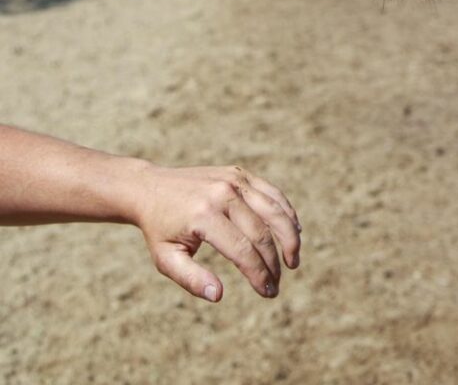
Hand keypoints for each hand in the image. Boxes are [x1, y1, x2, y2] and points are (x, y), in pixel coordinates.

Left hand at [130, 162, 300, 301]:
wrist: (151, 188)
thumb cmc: (159, 229)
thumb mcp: (166, 259)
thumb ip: (191, 279)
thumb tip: (218, 295)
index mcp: (204, 215)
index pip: (242, 250)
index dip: (259, 274)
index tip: (268, 293)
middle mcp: (223, 193)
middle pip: (261, 232)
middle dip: (274, 262)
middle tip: (277, 285)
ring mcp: (234, 179)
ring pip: (274, 209)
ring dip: (289, 237)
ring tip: (293, 261)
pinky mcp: (239, 173)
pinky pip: (271, 193)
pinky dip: (286, 212)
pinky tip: (294, 231)